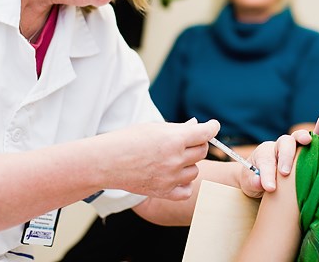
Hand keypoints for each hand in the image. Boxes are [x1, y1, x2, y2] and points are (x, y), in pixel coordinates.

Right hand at [101, 118, 218, 200]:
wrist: (106, 161)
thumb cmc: (127, 140)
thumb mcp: (153, 127)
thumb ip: (177, 129)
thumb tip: (196, 126)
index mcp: (174, 138)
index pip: (205, 132)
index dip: (212, 127)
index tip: (212, 126)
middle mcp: (175, 159)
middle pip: (202, 151)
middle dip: (197, 144)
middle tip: (185, 142)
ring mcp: (170, 177)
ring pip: (195, 170)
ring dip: (188, 164)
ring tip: (171, 159)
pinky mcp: (164, 191)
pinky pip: (186, 190)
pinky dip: (184, 183)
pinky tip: (175, 176)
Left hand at [239, 116, 318, 197]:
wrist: (260, 177)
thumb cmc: (255, 180)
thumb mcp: (248, 183)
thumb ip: (253, 182)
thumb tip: (260, 183)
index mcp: (264, 154)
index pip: (266, 161)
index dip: (268, 174)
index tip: (270, 187)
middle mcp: (278, 147)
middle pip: (283, 145)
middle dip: (285, 157)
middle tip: (285, 172)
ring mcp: (292, 147)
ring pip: (296, 139)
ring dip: (302, 138)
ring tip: (307, 140)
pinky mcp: (304, 150)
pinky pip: (313, 138)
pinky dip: (318, 130)